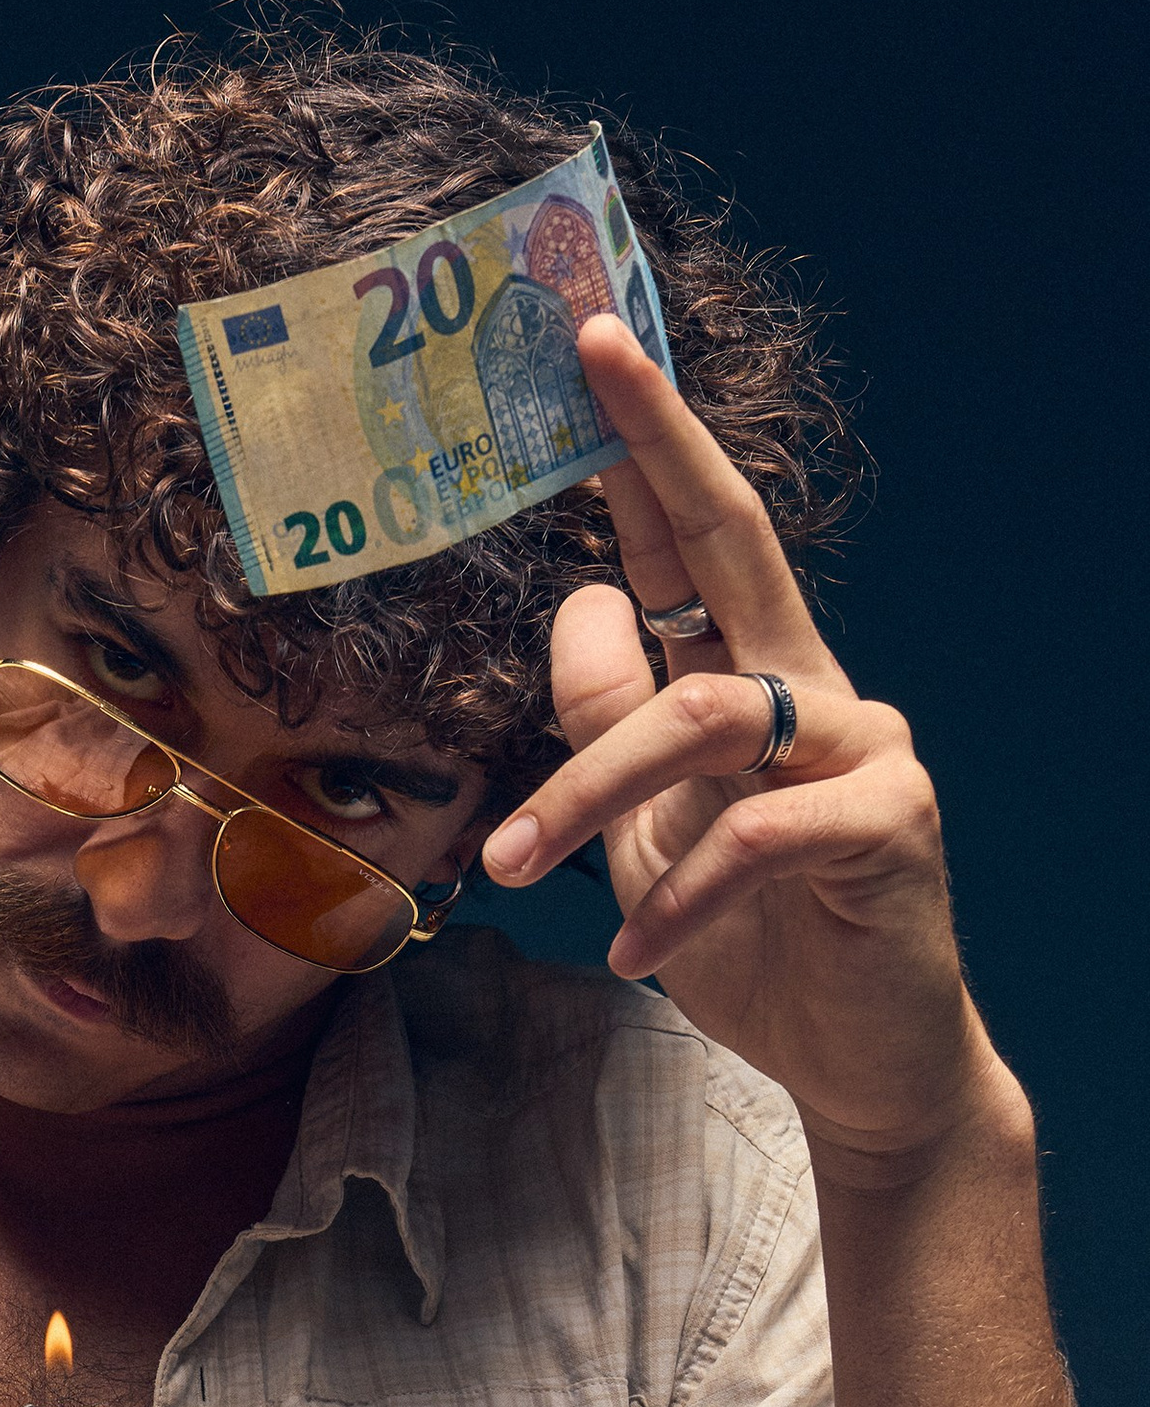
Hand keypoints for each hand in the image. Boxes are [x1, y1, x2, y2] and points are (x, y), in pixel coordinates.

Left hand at [482, 314, 1004, 1173]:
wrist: (859, 1059)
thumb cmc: (752, 941)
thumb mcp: (647, 829)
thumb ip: (614, 720)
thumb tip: (580, 600)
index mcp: (758, 674)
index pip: (696, 539)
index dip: (646, 444)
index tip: (588, 347)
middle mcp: (817, 686)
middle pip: (738, 539)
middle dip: (661, 445)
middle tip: (590, 365)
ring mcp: (863, 747)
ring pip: (705, 713)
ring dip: (586, 789)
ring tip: (514, 870)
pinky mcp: (890, 824)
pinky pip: (754, 835)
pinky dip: (677, 898)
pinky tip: (634, 956)